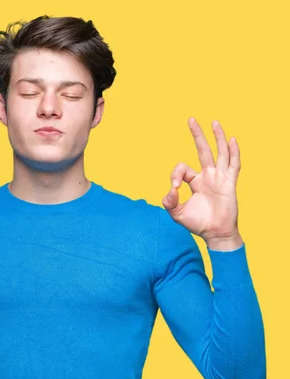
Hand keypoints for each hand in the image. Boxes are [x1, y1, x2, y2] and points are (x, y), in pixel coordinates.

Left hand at [162, 118, 242, 250]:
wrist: (214, 234)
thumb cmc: (197, 223)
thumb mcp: (177, 213)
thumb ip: (169, 202)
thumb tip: (169, 190)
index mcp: (195, 181)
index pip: (182, 168)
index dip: (175, 175)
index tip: (173, 188)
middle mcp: (208, 176)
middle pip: (203, 150)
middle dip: (197, 135)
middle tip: (190, 119)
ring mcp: (220, 178)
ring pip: (220, 153)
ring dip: (217, 137)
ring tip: (213, 122)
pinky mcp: (230, 183)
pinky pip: (233, 165)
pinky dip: (234, 152)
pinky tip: (232, 140)